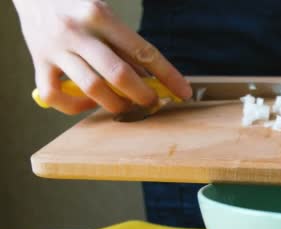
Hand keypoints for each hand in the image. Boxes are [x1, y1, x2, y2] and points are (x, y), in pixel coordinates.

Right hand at [13, 0, 191, 114]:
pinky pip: (55, 95)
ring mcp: (56, 48)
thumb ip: (124, 45)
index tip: (183, 93)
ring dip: (115, 104)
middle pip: (119, 74)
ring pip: (91, 88)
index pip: (144, 51)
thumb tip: (149, 79)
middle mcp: (78, 31)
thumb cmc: (77, 7)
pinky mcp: (38, 62)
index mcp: (100, 15)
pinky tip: (87, 103)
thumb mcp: (104, 15)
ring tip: (124, 105)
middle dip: (143, 95)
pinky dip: (74, 107)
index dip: (167, 76)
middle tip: (151, 102)